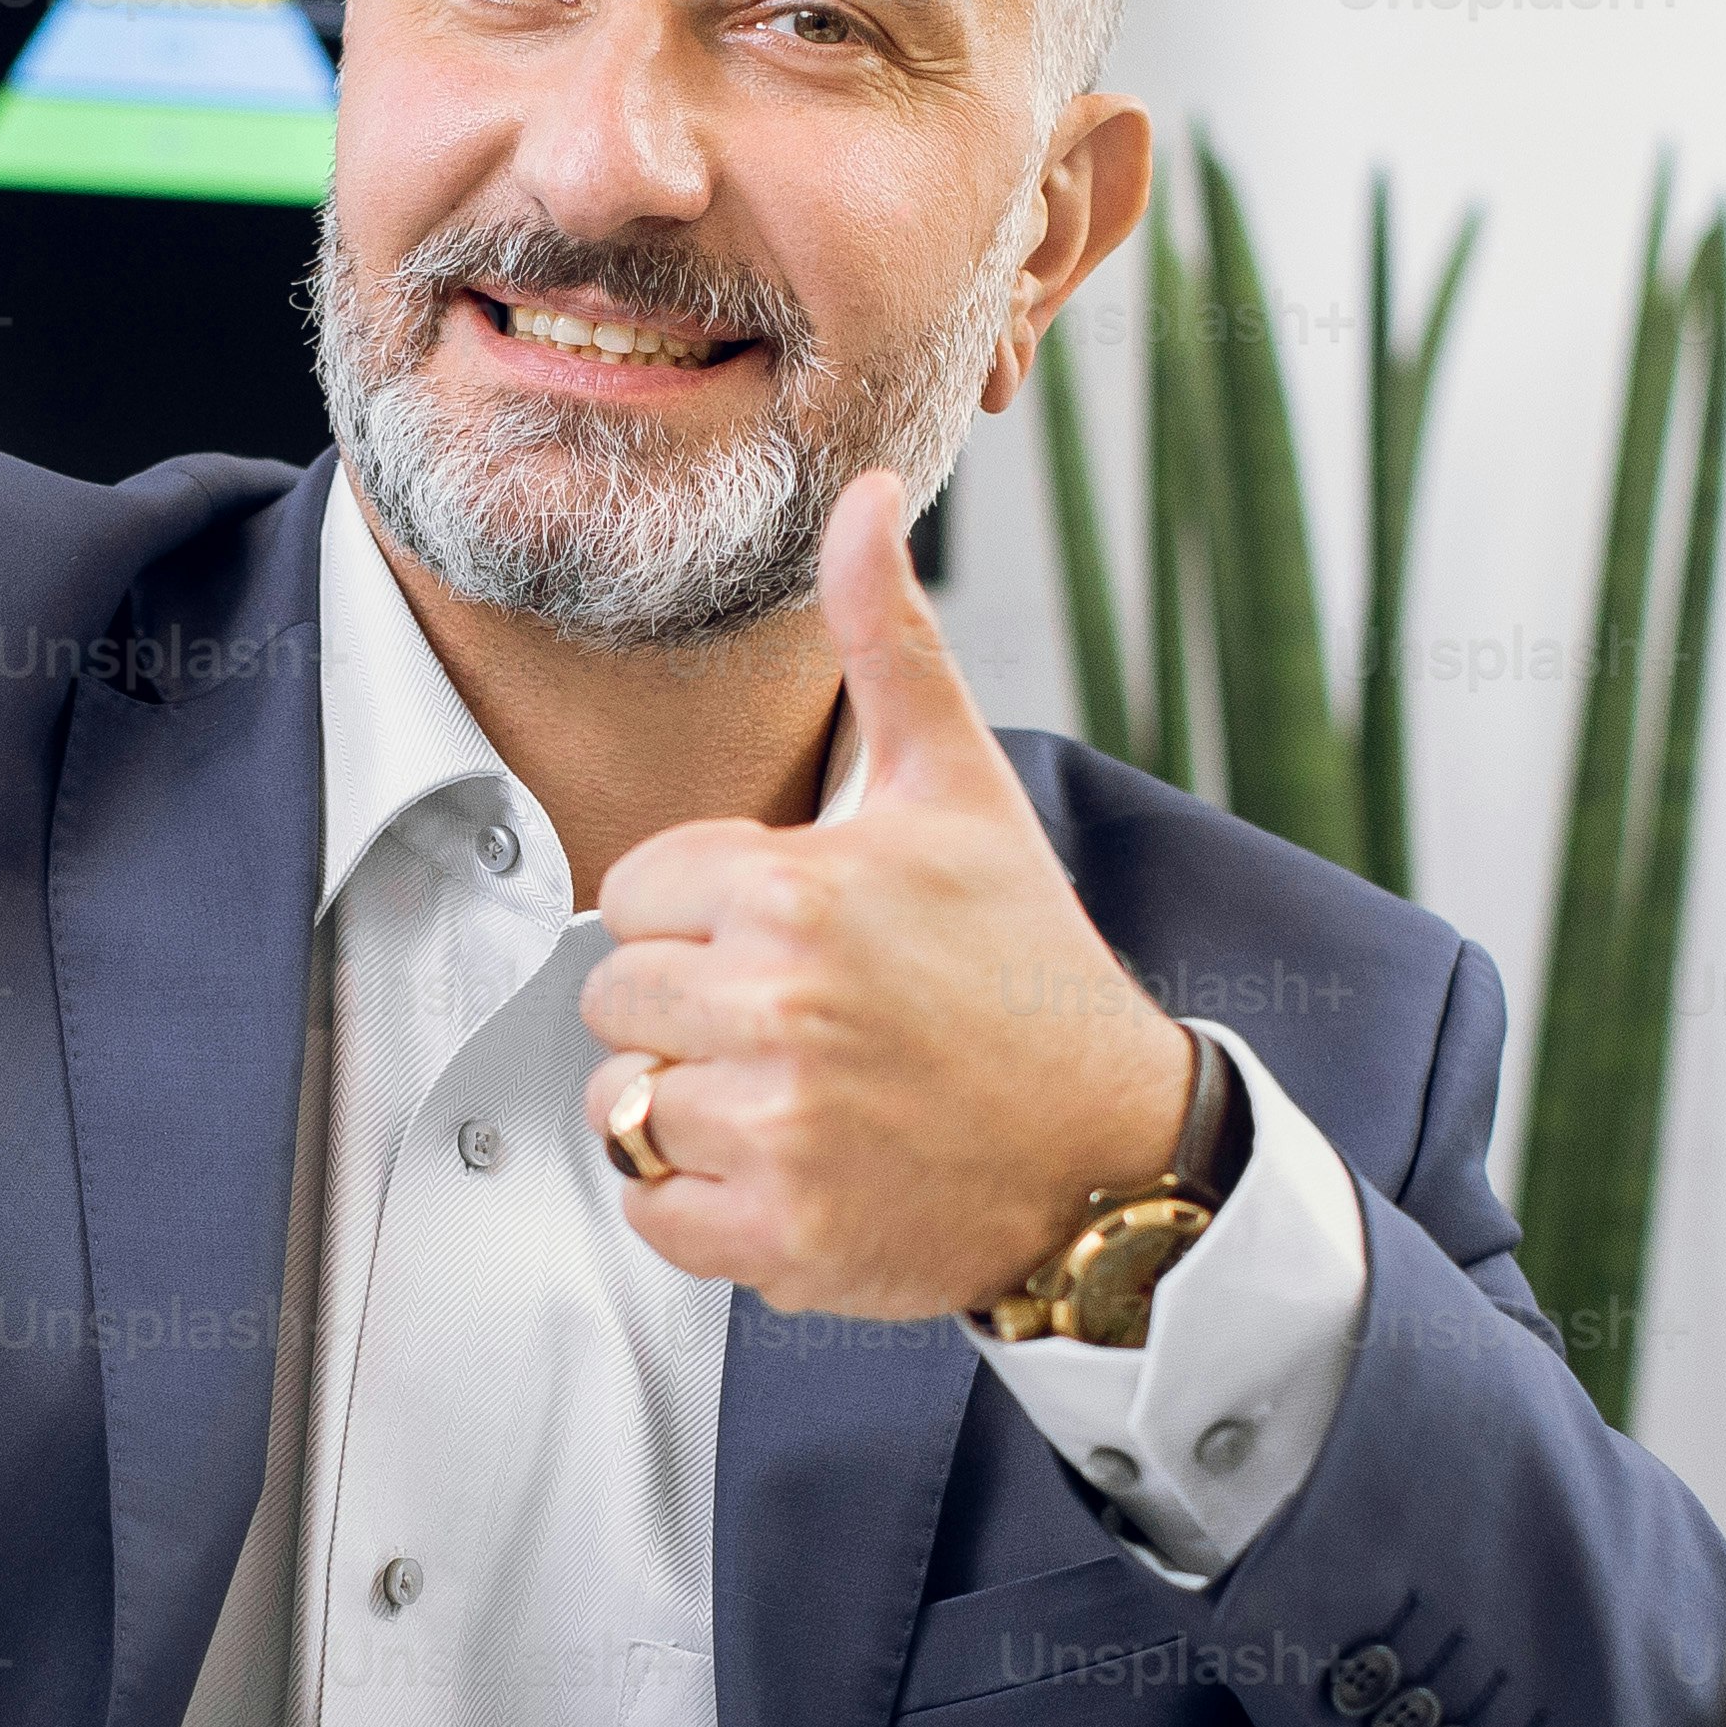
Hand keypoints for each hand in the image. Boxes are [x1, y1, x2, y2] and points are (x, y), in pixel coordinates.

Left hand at [579, 471, 1202, 1316]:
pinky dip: (707, 1207)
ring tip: (804, 1095)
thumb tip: (868, 491)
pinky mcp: (780, 1235)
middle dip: (690, 1010)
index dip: (704, 915)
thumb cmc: (1024, 961)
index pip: (631, 895)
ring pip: (625, 1107)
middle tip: (807, 1022)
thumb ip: (886, 637)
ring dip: (695, 1110)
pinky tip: (797, 1170)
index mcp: (794, 891)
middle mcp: (778, 1008)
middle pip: (614, 999)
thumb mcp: (957, 786)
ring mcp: (778, 1129)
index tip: (797, 936)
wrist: (1111, 1150)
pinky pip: (653, 1213)